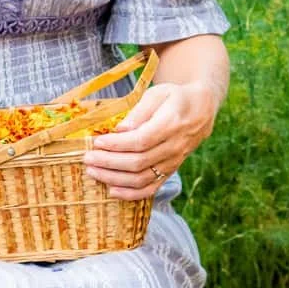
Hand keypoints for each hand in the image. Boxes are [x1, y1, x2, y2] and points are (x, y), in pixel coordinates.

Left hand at [83, 83, 219, 200]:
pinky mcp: (170, 172)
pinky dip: (131, 194)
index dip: (117, 145)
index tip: (97, 142)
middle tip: (87, 158)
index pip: (141, 141)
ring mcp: (173, 162)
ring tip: (93, 172)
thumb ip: (139, 112)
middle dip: (109, 162)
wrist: (201, 110)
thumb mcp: (157, 94)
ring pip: (142, 178)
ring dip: (114, 178)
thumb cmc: (174, 98)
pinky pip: (151, 189)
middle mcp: (174, 147)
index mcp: (171, 124)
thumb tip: (120, 130)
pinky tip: (112, 190)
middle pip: (138, 162)